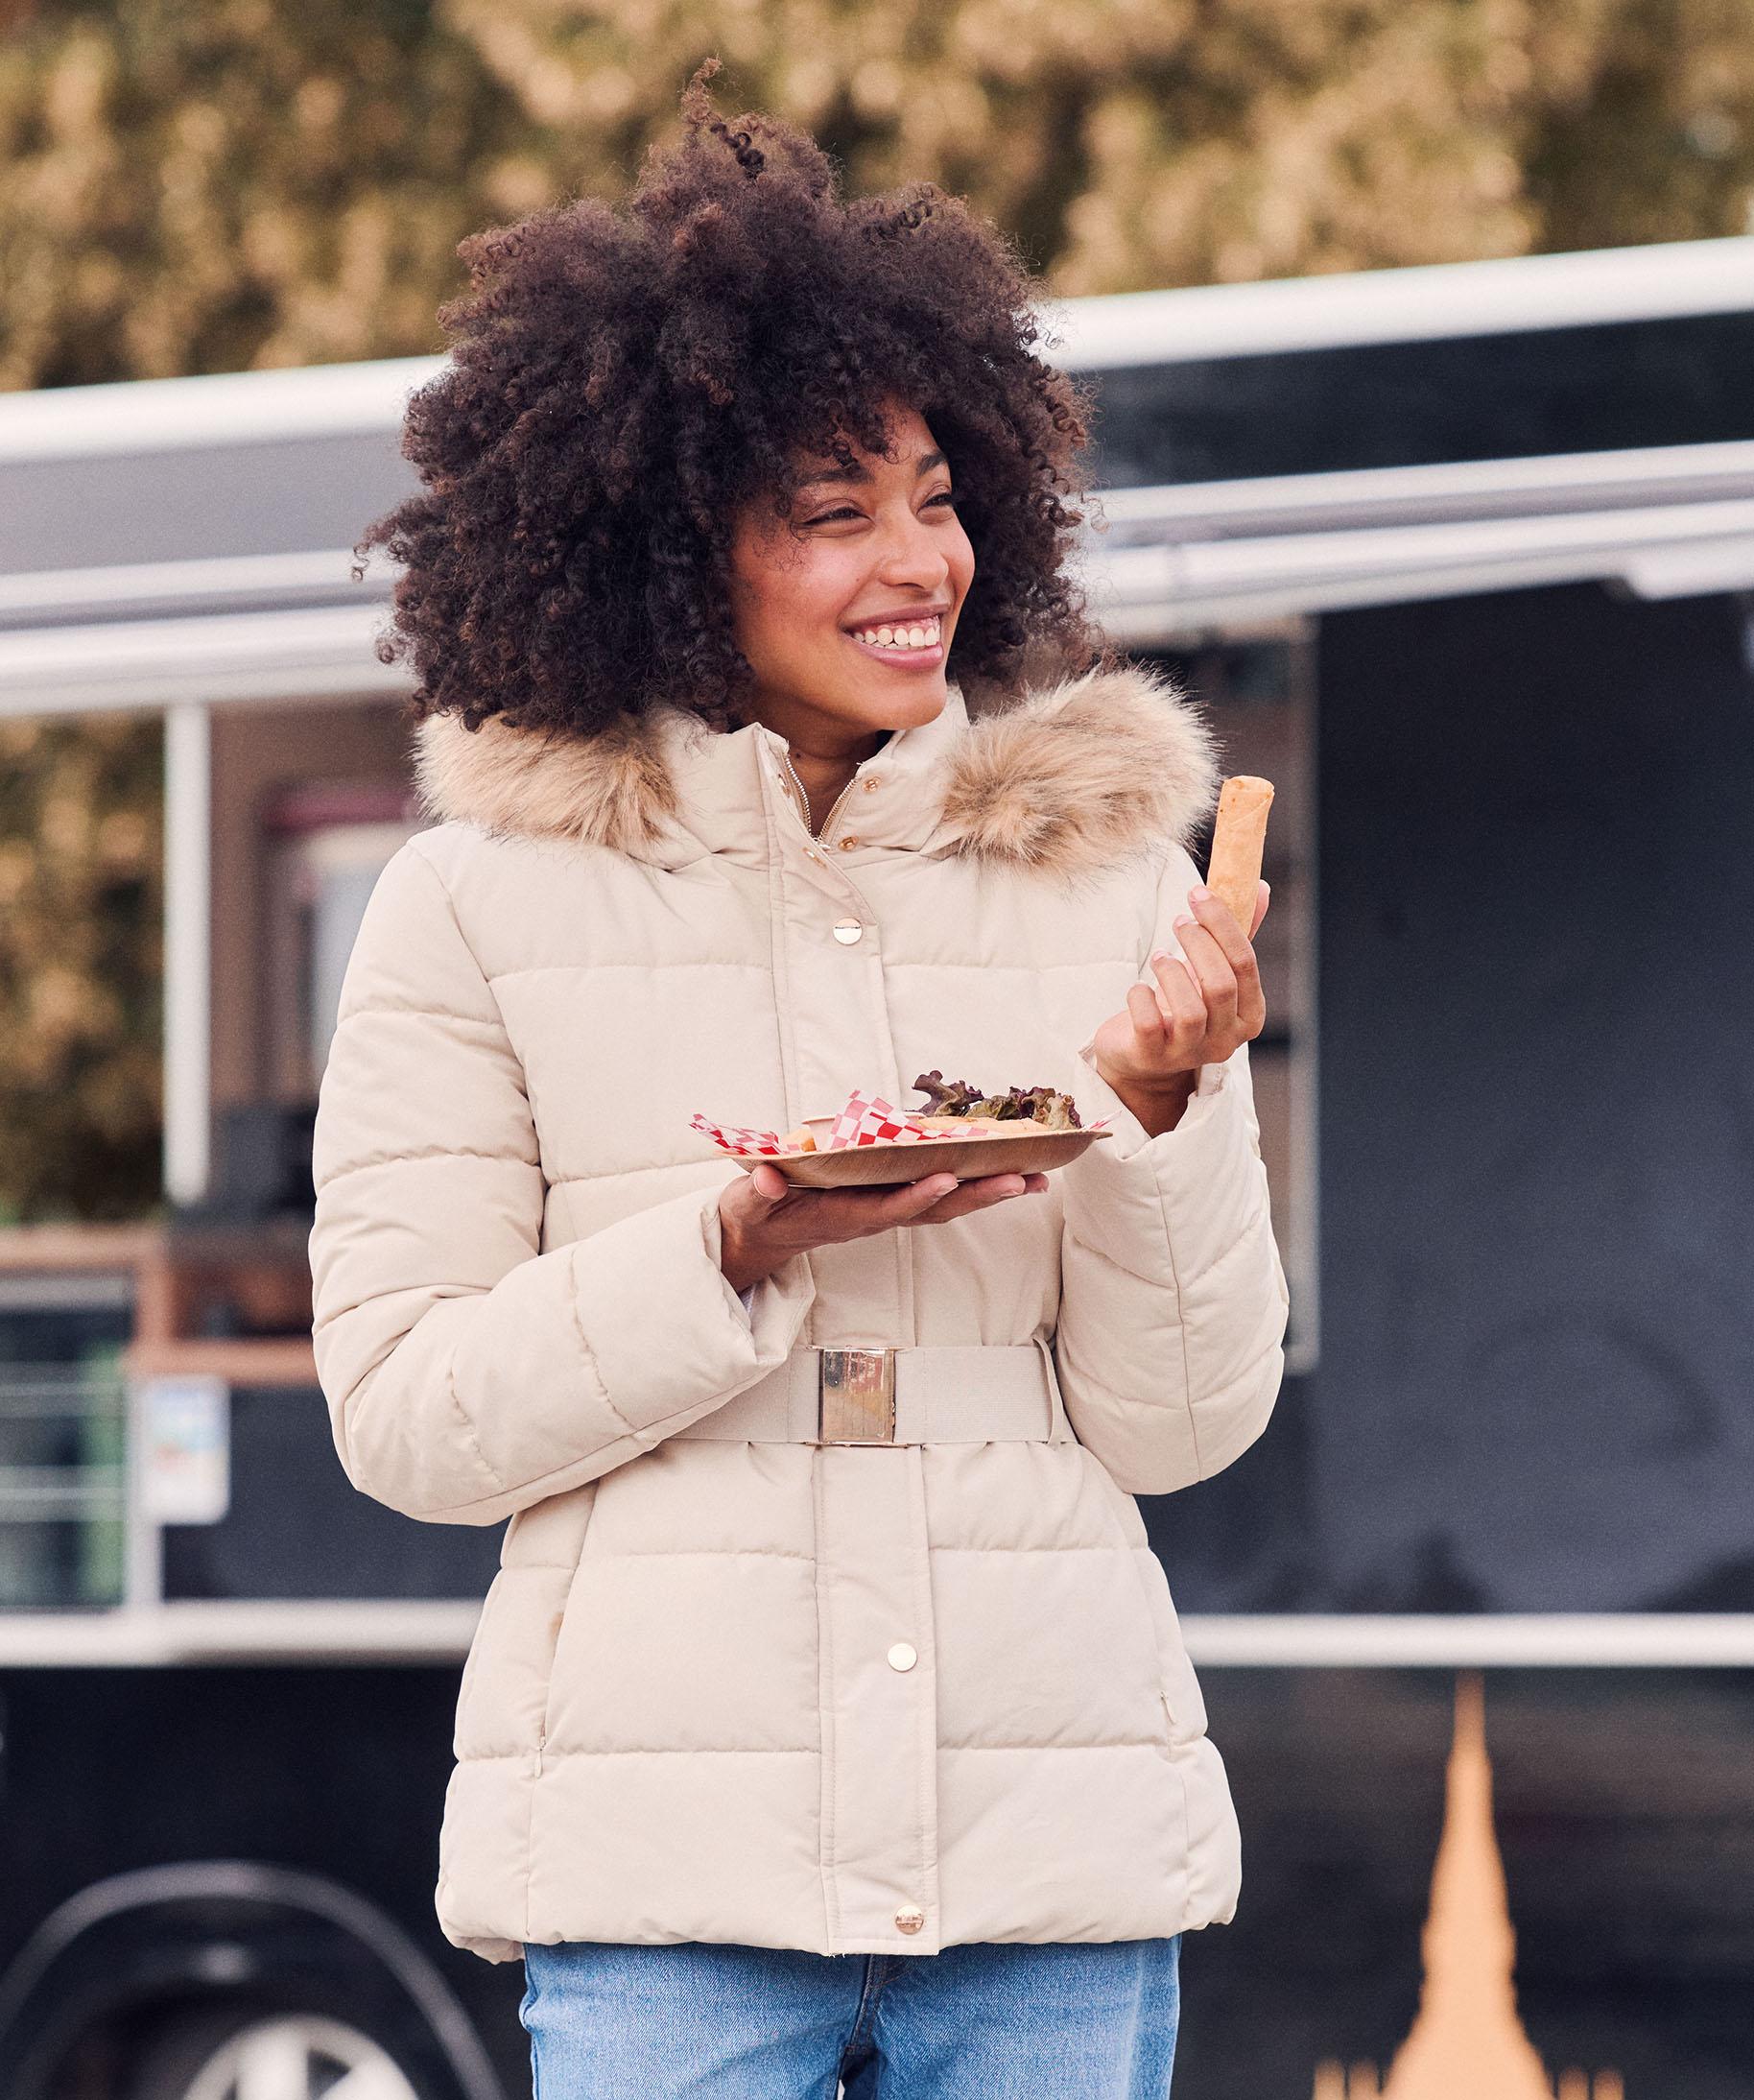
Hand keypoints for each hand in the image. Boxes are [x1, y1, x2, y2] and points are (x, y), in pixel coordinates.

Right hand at [719, 1161, 1048, 1294]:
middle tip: (1024, 1179)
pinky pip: (940, 1195)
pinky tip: (1007, 1172)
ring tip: (1036, 1178)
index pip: (888, 1207)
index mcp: (844, 1215)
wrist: (764, 1235)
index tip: (947, 1178)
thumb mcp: (752, 1199)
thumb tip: (769, 1178)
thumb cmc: (761, 1210)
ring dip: (991, 1193)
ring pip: (946, 1205)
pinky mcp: (892, 1201)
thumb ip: (761, 1190)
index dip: (918, 1195)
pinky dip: (975, 1185)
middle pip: (936, 1209)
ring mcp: (887, 1210)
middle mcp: (875, 1216)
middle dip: (979, 1195)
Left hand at [1089, 879, 1269, 1122]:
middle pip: (1220, 985)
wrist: (1141, 1055)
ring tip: (1160, 957)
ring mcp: (1190, 1053)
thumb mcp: (1212, 970)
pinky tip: (1139, 988)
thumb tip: (1259, 887)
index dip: (1221, 923)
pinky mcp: (1153, 1057)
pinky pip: (1149, 1023)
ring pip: (1190, 1010)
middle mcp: (1227, 1040)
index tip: (1198, 893)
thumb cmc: (1182, 1003)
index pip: (1245, 964)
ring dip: (1171, 971)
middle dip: (1197, 944)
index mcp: (1250, 1015)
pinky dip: (1141, 997)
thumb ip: (1236, 935)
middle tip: (1179, 921)